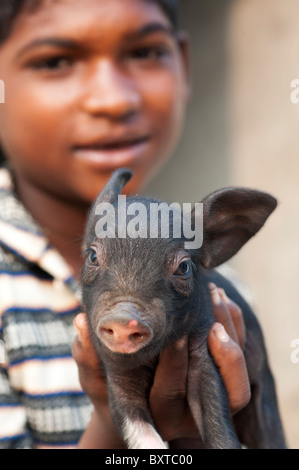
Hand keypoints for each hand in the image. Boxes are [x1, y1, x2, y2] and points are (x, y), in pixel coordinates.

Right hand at [72, 284, 249, 447]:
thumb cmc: (112, 387)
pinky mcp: (221, 377)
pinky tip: (221, 298)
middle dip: (216, 346)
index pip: (170, 393)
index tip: (175, 334)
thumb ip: (87, 354)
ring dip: (229, 330)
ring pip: (235, 374)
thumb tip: (81, 323)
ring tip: (216, 294)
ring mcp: (208, 396)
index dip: (176, 365)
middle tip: (208, 304)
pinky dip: (234, 325)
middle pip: (217, 386)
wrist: (137, 400)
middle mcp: (190, 411)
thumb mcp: (95, 376)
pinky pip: (238, 356)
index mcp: (157, 414)